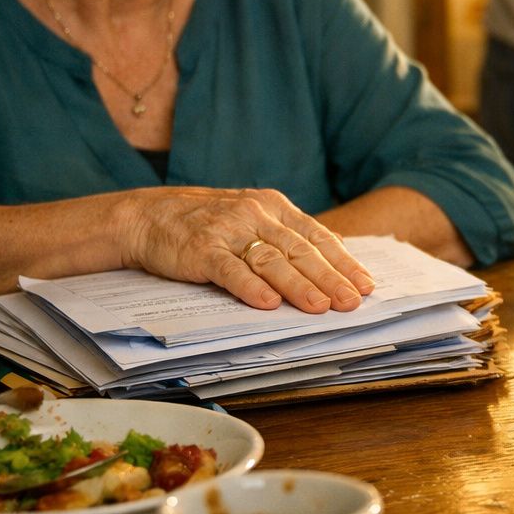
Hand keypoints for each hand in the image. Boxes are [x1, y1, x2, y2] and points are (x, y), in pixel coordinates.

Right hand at [121, 187, 375, 313]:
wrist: (148, 216)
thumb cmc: (207, 221)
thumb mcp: (253, 216)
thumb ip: (288, 233)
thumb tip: (336, 248)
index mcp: (273, 207)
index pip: (317, 236)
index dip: (343, 262)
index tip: (366, 285)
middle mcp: (255, 215)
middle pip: (300, 250)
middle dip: (329, 278)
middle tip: (351, 302)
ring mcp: (228, 231)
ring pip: (271, 260)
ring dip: (298, 286)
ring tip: (320, 306)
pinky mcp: (201, 249)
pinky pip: (230, 269)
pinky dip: (250, 287)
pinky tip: (268, 304)